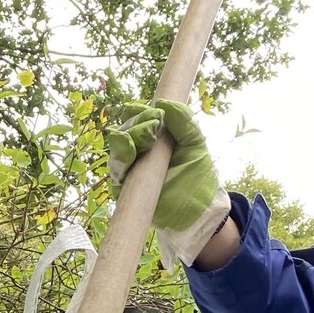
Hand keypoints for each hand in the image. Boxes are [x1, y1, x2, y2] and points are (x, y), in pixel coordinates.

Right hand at [103, 99, 229, 265]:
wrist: (198, 210)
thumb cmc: (196, 175)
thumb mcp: (195, 144)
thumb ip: (184, 123)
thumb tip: (164, 102)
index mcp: (152, 138)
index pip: (137, 119)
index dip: (140, 113)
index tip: (155, 113)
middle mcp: (137, 152)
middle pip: (124, 132)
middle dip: (135, 126)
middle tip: (153, 126)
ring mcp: (129, 170)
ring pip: (117, 151)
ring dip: (126, 142)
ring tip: (142, 139)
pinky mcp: (124, 190)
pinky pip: (116, 174)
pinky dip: (120, 163)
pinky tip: (129, 157)